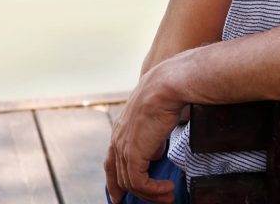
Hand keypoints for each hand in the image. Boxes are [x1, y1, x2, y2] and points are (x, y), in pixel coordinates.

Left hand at [104, 64, 183, 203]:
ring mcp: (124, 148)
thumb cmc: (166, 93)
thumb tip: (155, 153)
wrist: (166, 86)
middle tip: (153, 200)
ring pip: (130, 183)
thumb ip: (152, 137)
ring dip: (151, 193)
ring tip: (168, 197)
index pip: (112, 162)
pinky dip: (154, 190)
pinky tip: (167, 188)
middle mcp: (118, 140)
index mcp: (121, 130)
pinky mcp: (134, 155)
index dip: (115, 180)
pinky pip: (139, 183)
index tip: (120, 194)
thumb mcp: (155, 117)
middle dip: (133, 193)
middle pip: (119, 176)